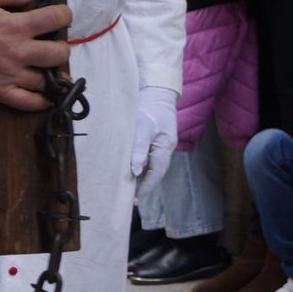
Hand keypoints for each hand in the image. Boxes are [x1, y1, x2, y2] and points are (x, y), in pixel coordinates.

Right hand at [0, 0, 71, 110]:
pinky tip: (48, 95)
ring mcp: (11, 75)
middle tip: (52, 43)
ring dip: (54, 73)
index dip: (64, 14)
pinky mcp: (1, 92)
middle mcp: (18, 52)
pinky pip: (29, 102)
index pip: (55, 19)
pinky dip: (43, 101)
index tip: (61, 15)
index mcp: (16, 26)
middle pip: (59, 53)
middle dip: (61, 46)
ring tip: (50, 66)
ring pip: (48, 80)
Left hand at [130, 86, 177, 200]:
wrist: (156, 92)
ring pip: (151, 167)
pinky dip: (140, 167)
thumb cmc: (149, 108)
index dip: (145, 188)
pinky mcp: (153, 141)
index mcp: (164, 148)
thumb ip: (139, 148)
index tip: (134, 200)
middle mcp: (164, 150)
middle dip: (143, 187)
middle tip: (129, 199)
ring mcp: (159, 146)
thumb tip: (134, 171)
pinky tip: (130, 172)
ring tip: (128, 190)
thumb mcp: (143, 126)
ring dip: (141, 178)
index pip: (155, 174)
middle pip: (154, 173)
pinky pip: (147, 159)